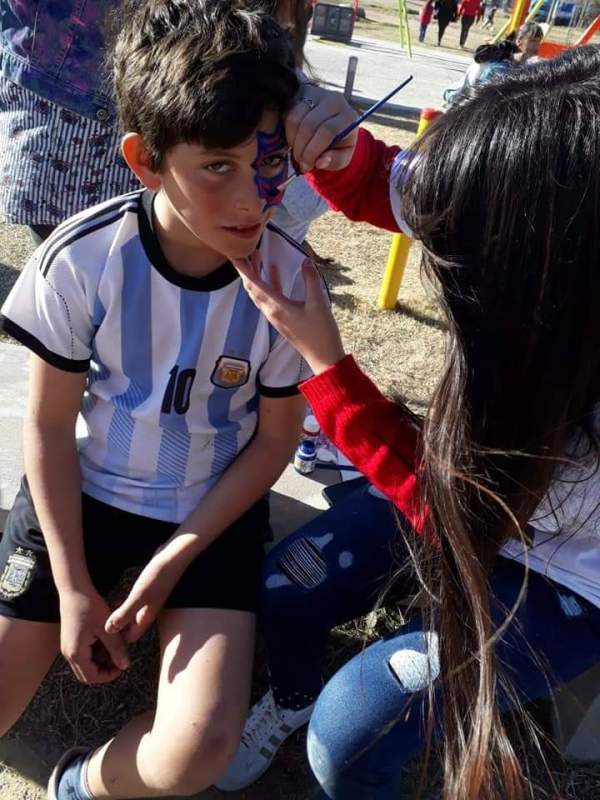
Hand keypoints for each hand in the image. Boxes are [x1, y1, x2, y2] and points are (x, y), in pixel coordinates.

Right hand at [59, 588, 129, 683]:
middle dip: (103, 671)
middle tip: (118, 662)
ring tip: (114, 650)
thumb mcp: (107, 628)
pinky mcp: (70, 639)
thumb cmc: (90, 606)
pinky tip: (106, 642)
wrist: (74, 589)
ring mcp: (68, 646)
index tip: (122, 667)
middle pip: (86, 674)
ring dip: (99, 662)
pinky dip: (95, 653)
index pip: (92, 677)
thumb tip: (125, 666)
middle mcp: (69, 653)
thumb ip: (116, 648)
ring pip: (85, 664)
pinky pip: (83, 654)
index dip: (108, 676)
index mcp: (76, 653)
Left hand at [105, 549, 180, 643]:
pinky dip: (122, 605)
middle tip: (98, 624)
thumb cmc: (157, 577)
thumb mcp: (138, 596)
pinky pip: (132, 604)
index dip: (116, 640)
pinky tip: (114, 598)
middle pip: (129, 628)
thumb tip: (108, 631)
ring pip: (130, 615)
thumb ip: (124, 614)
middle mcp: (147, 612)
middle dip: (116, 628)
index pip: (130, 638)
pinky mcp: (146, 591)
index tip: (101, 636)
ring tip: (102, 613)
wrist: (172, 558)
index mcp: (146, 617)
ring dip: (118, 616)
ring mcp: (147, 601)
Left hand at [232, 252, 345, 374]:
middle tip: (243, 251)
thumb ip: (311, 280)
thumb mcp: (318, 303)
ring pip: (260, 292)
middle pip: (252, 287)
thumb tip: (306, 261)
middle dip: (246, 269)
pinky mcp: (282, 318)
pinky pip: (270, 297)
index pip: (253, 284)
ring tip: (257, 257)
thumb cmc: (321, 333)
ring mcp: (276, 316)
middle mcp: (271, 311)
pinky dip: (269, 283)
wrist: (323, 357)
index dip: (242, 269)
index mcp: (276, 307)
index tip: (233, 255)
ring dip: (257, 274)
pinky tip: (275, 272)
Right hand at [286, 83, 357, 172]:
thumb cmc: (339, 142)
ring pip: (295, 118)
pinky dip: (287, 131)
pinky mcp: (301, 92)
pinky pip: (288, 112)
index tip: (307, 165)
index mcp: (348, 116)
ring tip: (297, 152)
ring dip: (292, 140)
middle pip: (310, 124)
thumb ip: (335, 161)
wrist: (333, 122)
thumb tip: (320, 162)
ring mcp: (316, 93)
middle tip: (300, 162)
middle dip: (301, 148)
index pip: (328, 130)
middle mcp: (333, 100)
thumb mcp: (343, 156)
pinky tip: (293, 140)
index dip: (313, 151)